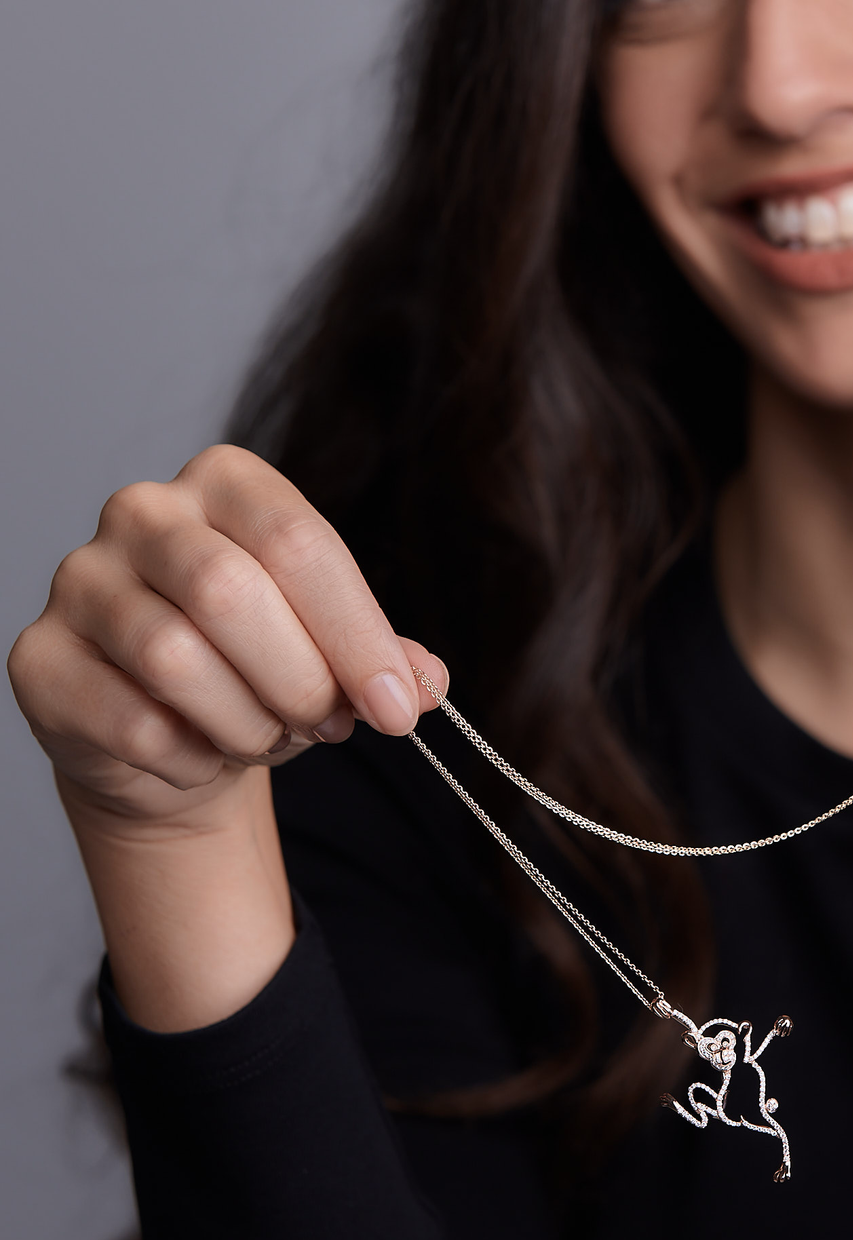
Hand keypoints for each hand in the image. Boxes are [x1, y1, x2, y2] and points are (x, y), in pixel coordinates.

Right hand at [7, 444, 447, 1028]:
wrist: (169, 735)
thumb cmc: (261, 670)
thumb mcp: (336, 653)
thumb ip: (385, 660)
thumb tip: (425, 684)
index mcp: (228, 482)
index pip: (300, 543)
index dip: (358, 637)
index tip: (397, 707)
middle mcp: (144, 512)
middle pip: (229, 590)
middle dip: (300, 680)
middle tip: (329, 725)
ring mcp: (80, 580)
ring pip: (174, 657)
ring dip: (246, 722)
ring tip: (268, 737)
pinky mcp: (40, 659)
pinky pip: (132, 722)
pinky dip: (191, 758)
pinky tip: (204, 754)